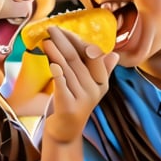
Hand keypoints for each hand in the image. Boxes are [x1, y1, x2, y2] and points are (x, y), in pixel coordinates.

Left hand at [40, 27, 117, 143]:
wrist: (66, 132)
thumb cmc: (75, 103)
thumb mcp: (88, 86)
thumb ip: (98, 69)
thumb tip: (114, 54)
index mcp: (102, 81)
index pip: (91, 55)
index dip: (76, 41)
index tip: (63, 30)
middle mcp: (95, 89)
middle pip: (78, 60)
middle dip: (63, 42)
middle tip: (51, 28)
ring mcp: (83, 99)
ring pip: (68, 70)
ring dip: (56, 54)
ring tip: (46, 41)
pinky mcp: (69, 108)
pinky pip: (63, 87)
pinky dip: (58, 74)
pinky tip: (52, 64)